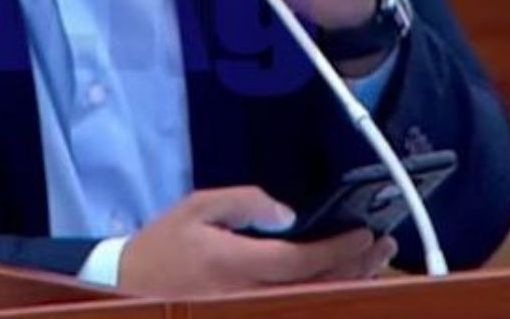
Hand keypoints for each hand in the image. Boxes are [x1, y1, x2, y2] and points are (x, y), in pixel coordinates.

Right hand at [117, 187, 397, 295]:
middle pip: (318, 287)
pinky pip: (296, 312)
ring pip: (313, 304)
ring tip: (372, 262)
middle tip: (382, 245)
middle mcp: (251, 296)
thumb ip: (245, 202)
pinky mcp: (248, 318)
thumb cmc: (163, 246)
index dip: (340, 248)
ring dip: (347, 283)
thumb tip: (288, 212)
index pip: (303, 260)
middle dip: (355, 266)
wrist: (126, 288)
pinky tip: (340, 284)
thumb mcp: (198, 208)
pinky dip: (323, 298)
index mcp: (237, 264)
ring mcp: (251, 313)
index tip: (366, 232)